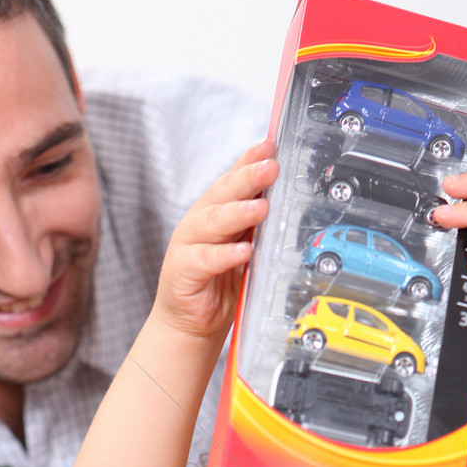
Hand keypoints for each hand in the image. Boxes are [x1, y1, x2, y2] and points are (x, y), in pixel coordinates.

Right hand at [153, 138, 278, 341]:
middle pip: (223, 193)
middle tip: (271, 167)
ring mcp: (187, 245)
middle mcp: (199, 222)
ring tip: (260, 208)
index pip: (233, 180)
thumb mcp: (243, 247)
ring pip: (213, 223)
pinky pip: (205, 260)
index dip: (249, 160)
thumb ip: (256, 227)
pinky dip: (225, 255)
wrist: (190, 321)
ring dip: (238, 213)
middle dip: (248, 178)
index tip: (270, 145)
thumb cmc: (218, 283)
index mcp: (215, 212)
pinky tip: (243, 251)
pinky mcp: (182, 271)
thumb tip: (284, 203)